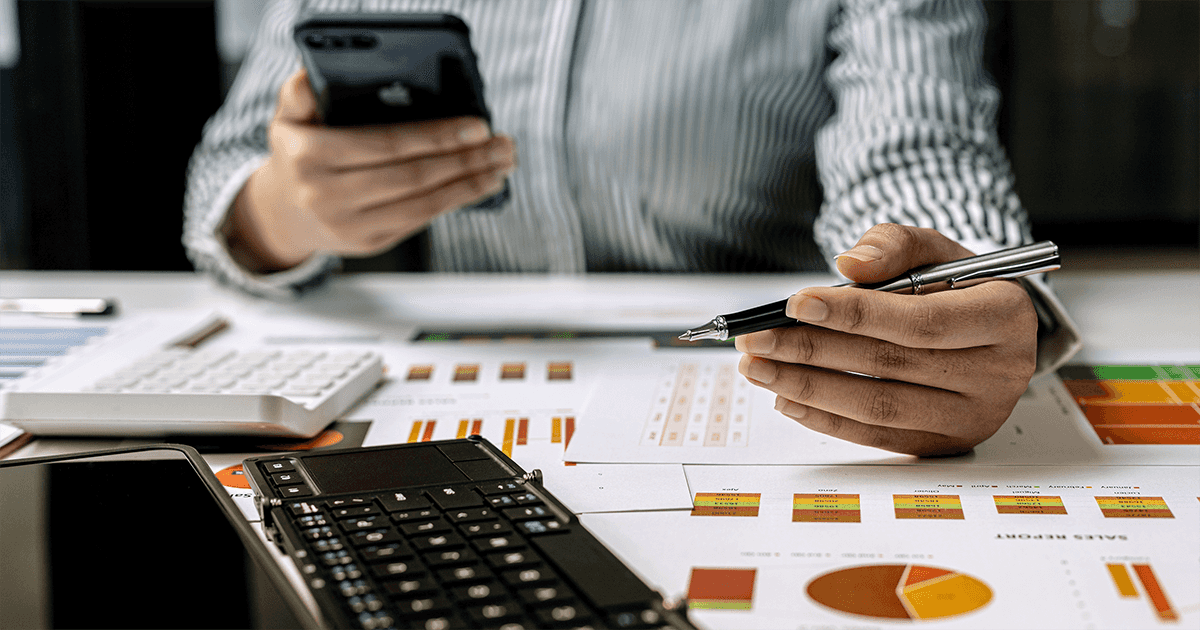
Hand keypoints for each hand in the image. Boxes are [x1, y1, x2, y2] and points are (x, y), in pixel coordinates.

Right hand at [225, 68, 516, 271]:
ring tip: (501, 166)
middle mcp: (327, 195)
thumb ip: (302, 92)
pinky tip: (478, 185)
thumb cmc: (299, 154)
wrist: (283, 213)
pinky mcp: (368, 244)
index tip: (477, 124)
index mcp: (310, 156)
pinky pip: (418, 220)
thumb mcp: (288, 117)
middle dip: (466, 160)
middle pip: (413, 176)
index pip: (386, 144)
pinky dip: (453, 202)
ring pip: (422, 204)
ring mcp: (348, 225)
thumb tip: (322, 70)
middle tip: (502, 145)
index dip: (436, 136)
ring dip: (470, 185)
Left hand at [734, 224, 1037, 455]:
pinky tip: (786, 396)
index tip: (796, 304)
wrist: (992, 332)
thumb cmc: (960, 286)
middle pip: (889, 366)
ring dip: (807, 387)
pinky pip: (876, 436)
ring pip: (877, 406)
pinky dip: (825, 417)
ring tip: (758, 368)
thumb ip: (893, 246)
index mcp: (1003, 317)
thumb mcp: (936, 250)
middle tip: (756, 340)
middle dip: (812, 351)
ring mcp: (972, 416)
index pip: (921, 322)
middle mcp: (997, 374)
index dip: (855, 314)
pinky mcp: (944, 443)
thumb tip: (849, 266)